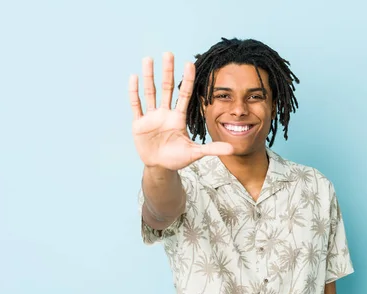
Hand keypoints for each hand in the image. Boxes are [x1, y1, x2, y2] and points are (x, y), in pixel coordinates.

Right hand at [129, 53, 233, 170]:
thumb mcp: (195, 153)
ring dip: (149, 76)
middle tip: (169, 53)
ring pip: (150, 92)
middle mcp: (165, 113)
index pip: (184, 95)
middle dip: (168, 71)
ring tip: (148, 58)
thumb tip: (232, 150)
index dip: (187, 80)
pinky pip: (136, 105)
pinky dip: (134, 92)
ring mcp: (151, 117)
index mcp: (178, 118)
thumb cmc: (177, 158)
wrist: (159, 167)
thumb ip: (212, 149)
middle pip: (167, 88)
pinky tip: (134, 77)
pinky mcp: (139, 123)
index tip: (189, 64)